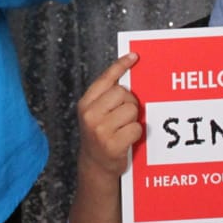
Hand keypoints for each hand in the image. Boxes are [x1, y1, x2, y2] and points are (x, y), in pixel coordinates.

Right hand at [77, 53, 142, 177]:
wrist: (95, 165)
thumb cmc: (99, 135)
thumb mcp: (94, 113)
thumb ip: (105, 97)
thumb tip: (126, 79)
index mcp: (85, 104)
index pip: (105, 79)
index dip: (120, 66)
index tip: (134, 57)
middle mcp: (90, 115)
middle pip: (123, 93)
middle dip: (129, 102)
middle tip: (123, 115)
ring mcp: (100, 130)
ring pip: (131, 110)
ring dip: (133, 119)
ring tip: (123, 128)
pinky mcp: (112, 144)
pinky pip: (136, 128)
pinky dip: (135, 133)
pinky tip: (126, 139)